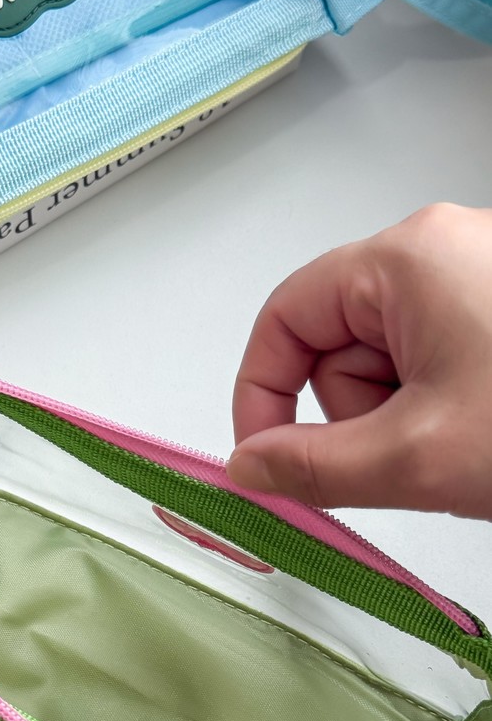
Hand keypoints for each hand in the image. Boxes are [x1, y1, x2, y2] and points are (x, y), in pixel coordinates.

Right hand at [228, 203, 491, 519]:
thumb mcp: (419, 455)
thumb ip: (317, 466)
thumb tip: (251, 466)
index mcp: (407, 258)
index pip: (285, 318)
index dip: (262, 395)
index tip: (266, 460)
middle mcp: (437, 253)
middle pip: (336, 349)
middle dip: (358, 416)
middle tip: (412, 454)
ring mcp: (472, 280)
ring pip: (384, 365)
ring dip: (402, 420)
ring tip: (460, 443)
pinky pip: (428, 365)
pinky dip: (437, 411)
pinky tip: (477, 431)